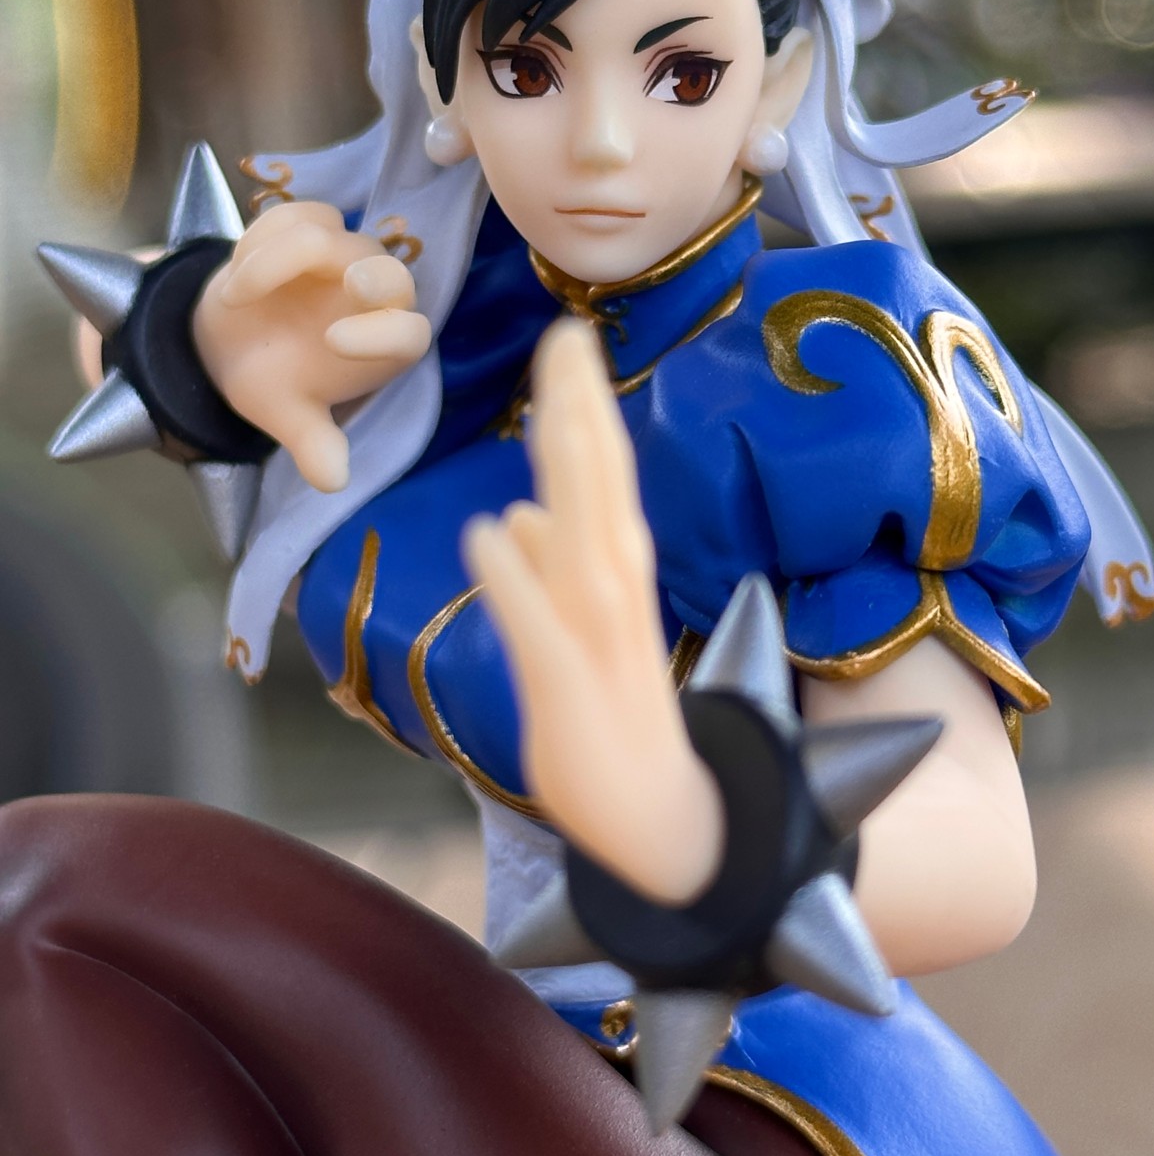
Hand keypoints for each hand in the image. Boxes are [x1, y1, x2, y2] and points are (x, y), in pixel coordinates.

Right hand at [192, 202, 430, 491]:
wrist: (228, 340)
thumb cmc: (274, 378)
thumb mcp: (287, 414)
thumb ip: (314, 442)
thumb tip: (332, 481)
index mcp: (384, 345)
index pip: (410, 334)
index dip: (384, 335)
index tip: (335, 344)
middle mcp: (375, 296)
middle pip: (392, 274)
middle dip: (376, 275)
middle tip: (350, 280)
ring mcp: (345, 254)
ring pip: (331, 237)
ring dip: (281, 259)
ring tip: (236, 295)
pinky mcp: (312, 225)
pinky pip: (297, 215)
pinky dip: (264, 235)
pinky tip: (237, 266)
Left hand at [464, 320, 723, 904]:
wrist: (659, 820)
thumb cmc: (612, 719)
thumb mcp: (571, 631)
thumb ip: (548, 570)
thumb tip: (518, 512)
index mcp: (616, 570)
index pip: (600, 471)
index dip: (582, 403)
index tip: (566, 338)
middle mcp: (616, 589)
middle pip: (600, 483)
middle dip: (581, 405)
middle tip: (566, 334)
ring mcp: (598, 636)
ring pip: (583, 533)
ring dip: (568, 465)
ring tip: (550, 397)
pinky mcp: (570, 687)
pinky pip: (537, 624)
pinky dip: (514, 578)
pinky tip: (493, 531)